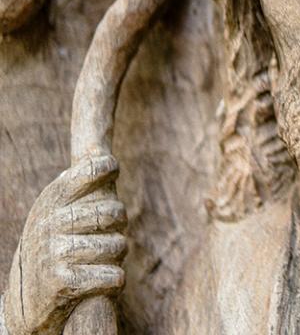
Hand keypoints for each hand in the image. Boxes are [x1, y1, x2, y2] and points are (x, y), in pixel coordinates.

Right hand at [3, 156, 125, 334]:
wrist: (24, 299)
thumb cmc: (53, 246)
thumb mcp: (56, 212)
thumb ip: (78, 188)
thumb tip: (105, 154)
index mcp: (51, 201)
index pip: (87, 172)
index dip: (106, 167)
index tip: (113, 168)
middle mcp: (50, 223)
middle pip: (114, 212)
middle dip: (120, 224)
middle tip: (109, 232)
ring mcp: (54, 253)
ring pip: (117, 246)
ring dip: (117, 256)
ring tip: (101, 259)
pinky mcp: (62, 282)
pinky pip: (113, 276)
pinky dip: (116, 280)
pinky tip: (105, 281)